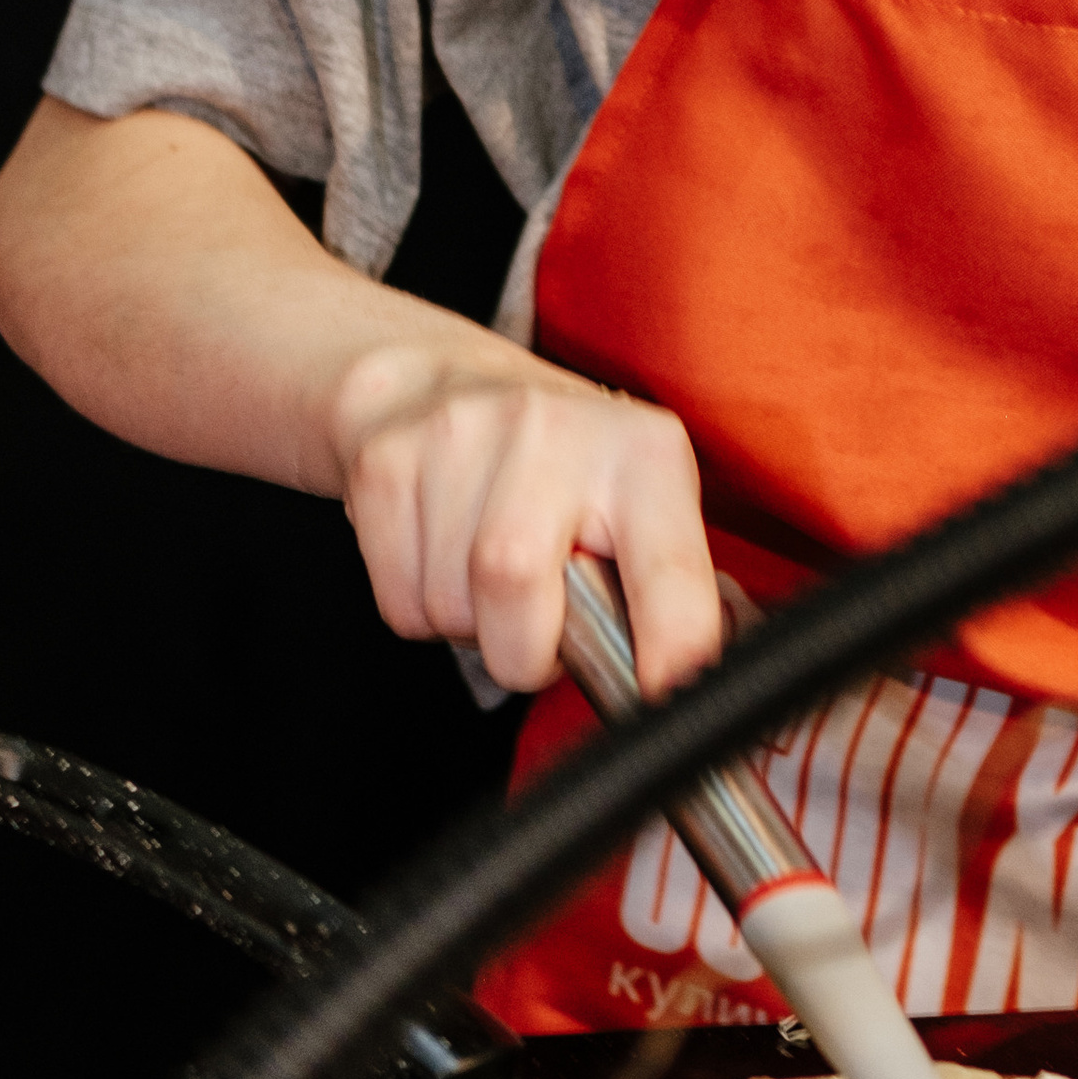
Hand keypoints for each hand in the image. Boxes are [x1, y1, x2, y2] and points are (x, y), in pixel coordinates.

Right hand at [331, 350, 726, 693]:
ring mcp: (458, 437)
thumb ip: (668, 586)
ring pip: (451, 610)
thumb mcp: (637, 499)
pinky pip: (400, 605)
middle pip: (517, 587)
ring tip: (490, 578)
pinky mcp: (385, 464)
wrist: (436, 381)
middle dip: (526, 650)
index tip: (660, 697)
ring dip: (474, 629)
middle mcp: (552, 430)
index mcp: (640, 452)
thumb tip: (692, 678)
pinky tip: (441, 557)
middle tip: (538, 628)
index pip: (668, 570)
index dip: (670, 651)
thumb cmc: (559, 465)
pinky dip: (423, 611)